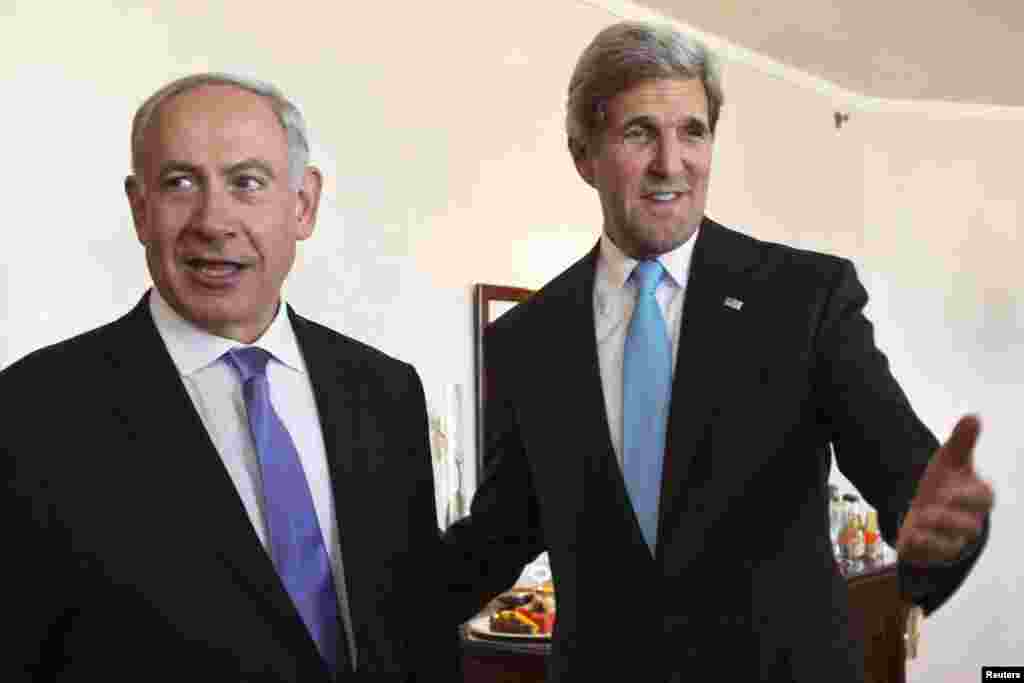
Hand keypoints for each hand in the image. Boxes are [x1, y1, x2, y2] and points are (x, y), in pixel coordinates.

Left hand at [896, 414, 994, 564]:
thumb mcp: (949, 461)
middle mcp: (968, 522)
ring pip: (953, 544)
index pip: (984, 499)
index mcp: (975, 498)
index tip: (948, 489)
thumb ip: (961, 442)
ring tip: (922, 515)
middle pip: (971, 526)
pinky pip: (933, 556)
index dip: (969, 496)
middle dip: (953, 515)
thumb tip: (974, 416)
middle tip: (938, 500)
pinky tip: (911, 535)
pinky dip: (923, 546)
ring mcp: (952, 540)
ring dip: (937, 529)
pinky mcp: (933, 553)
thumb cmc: (944, 483)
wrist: (923, 510)